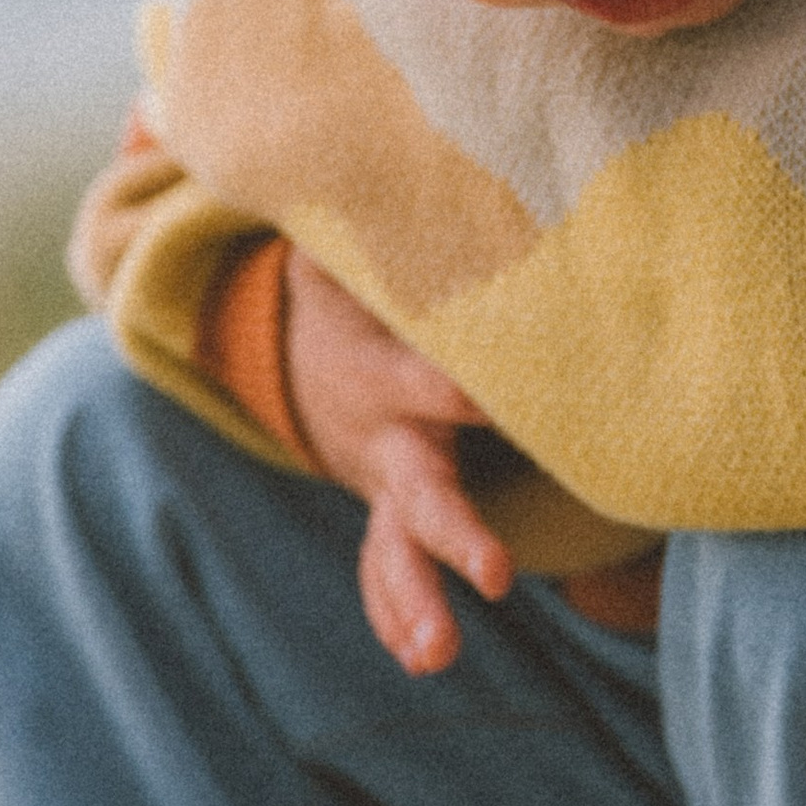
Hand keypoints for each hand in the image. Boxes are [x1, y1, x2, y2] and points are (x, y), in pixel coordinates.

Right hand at [278, 248, 512, 673]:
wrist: (302, 349)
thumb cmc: (361, 286)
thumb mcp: (356, 247)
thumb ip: (385, 221)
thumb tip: (411, 147)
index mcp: (385, 371)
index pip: (430, 381)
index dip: (463, 391)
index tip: (504, 403)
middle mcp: (384, 438)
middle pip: (419, 490)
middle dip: (453, 532)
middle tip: (493, 574)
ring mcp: (382, 484)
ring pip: (395, 550)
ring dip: (413, 603)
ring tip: (437, 657)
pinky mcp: (386, 512)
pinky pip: (382, 570)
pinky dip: (394, 613)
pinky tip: (421, 657)